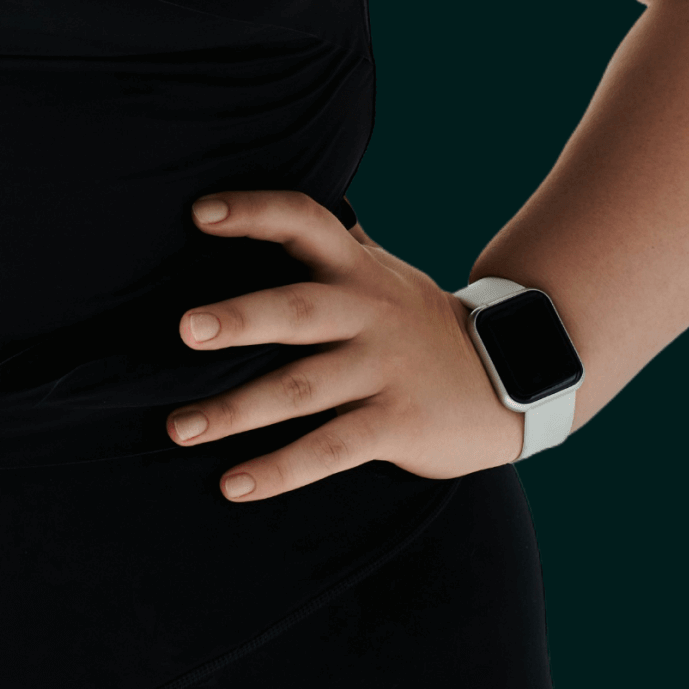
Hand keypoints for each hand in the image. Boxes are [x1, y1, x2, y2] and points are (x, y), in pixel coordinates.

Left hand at [167, 191, 522, 501]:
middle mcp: (365, 312)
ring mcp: (381, 370)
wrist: (510, 377)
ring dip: (236, 410)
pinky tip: (232, 485)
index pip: (304, 221)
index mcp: (355, 267)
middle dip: (240, 318)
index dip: (254, 212)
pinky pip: (330, 450)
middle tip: (185, 329)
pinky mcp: (396, 424)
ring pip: (300, 389)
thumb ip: (332, 240)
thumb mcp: (380, 269)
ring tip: (178, 427)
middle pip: (297, 309)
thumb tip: (271, 204)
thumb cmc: (415, 318)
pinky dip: (279, 469)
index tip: (199, 213)